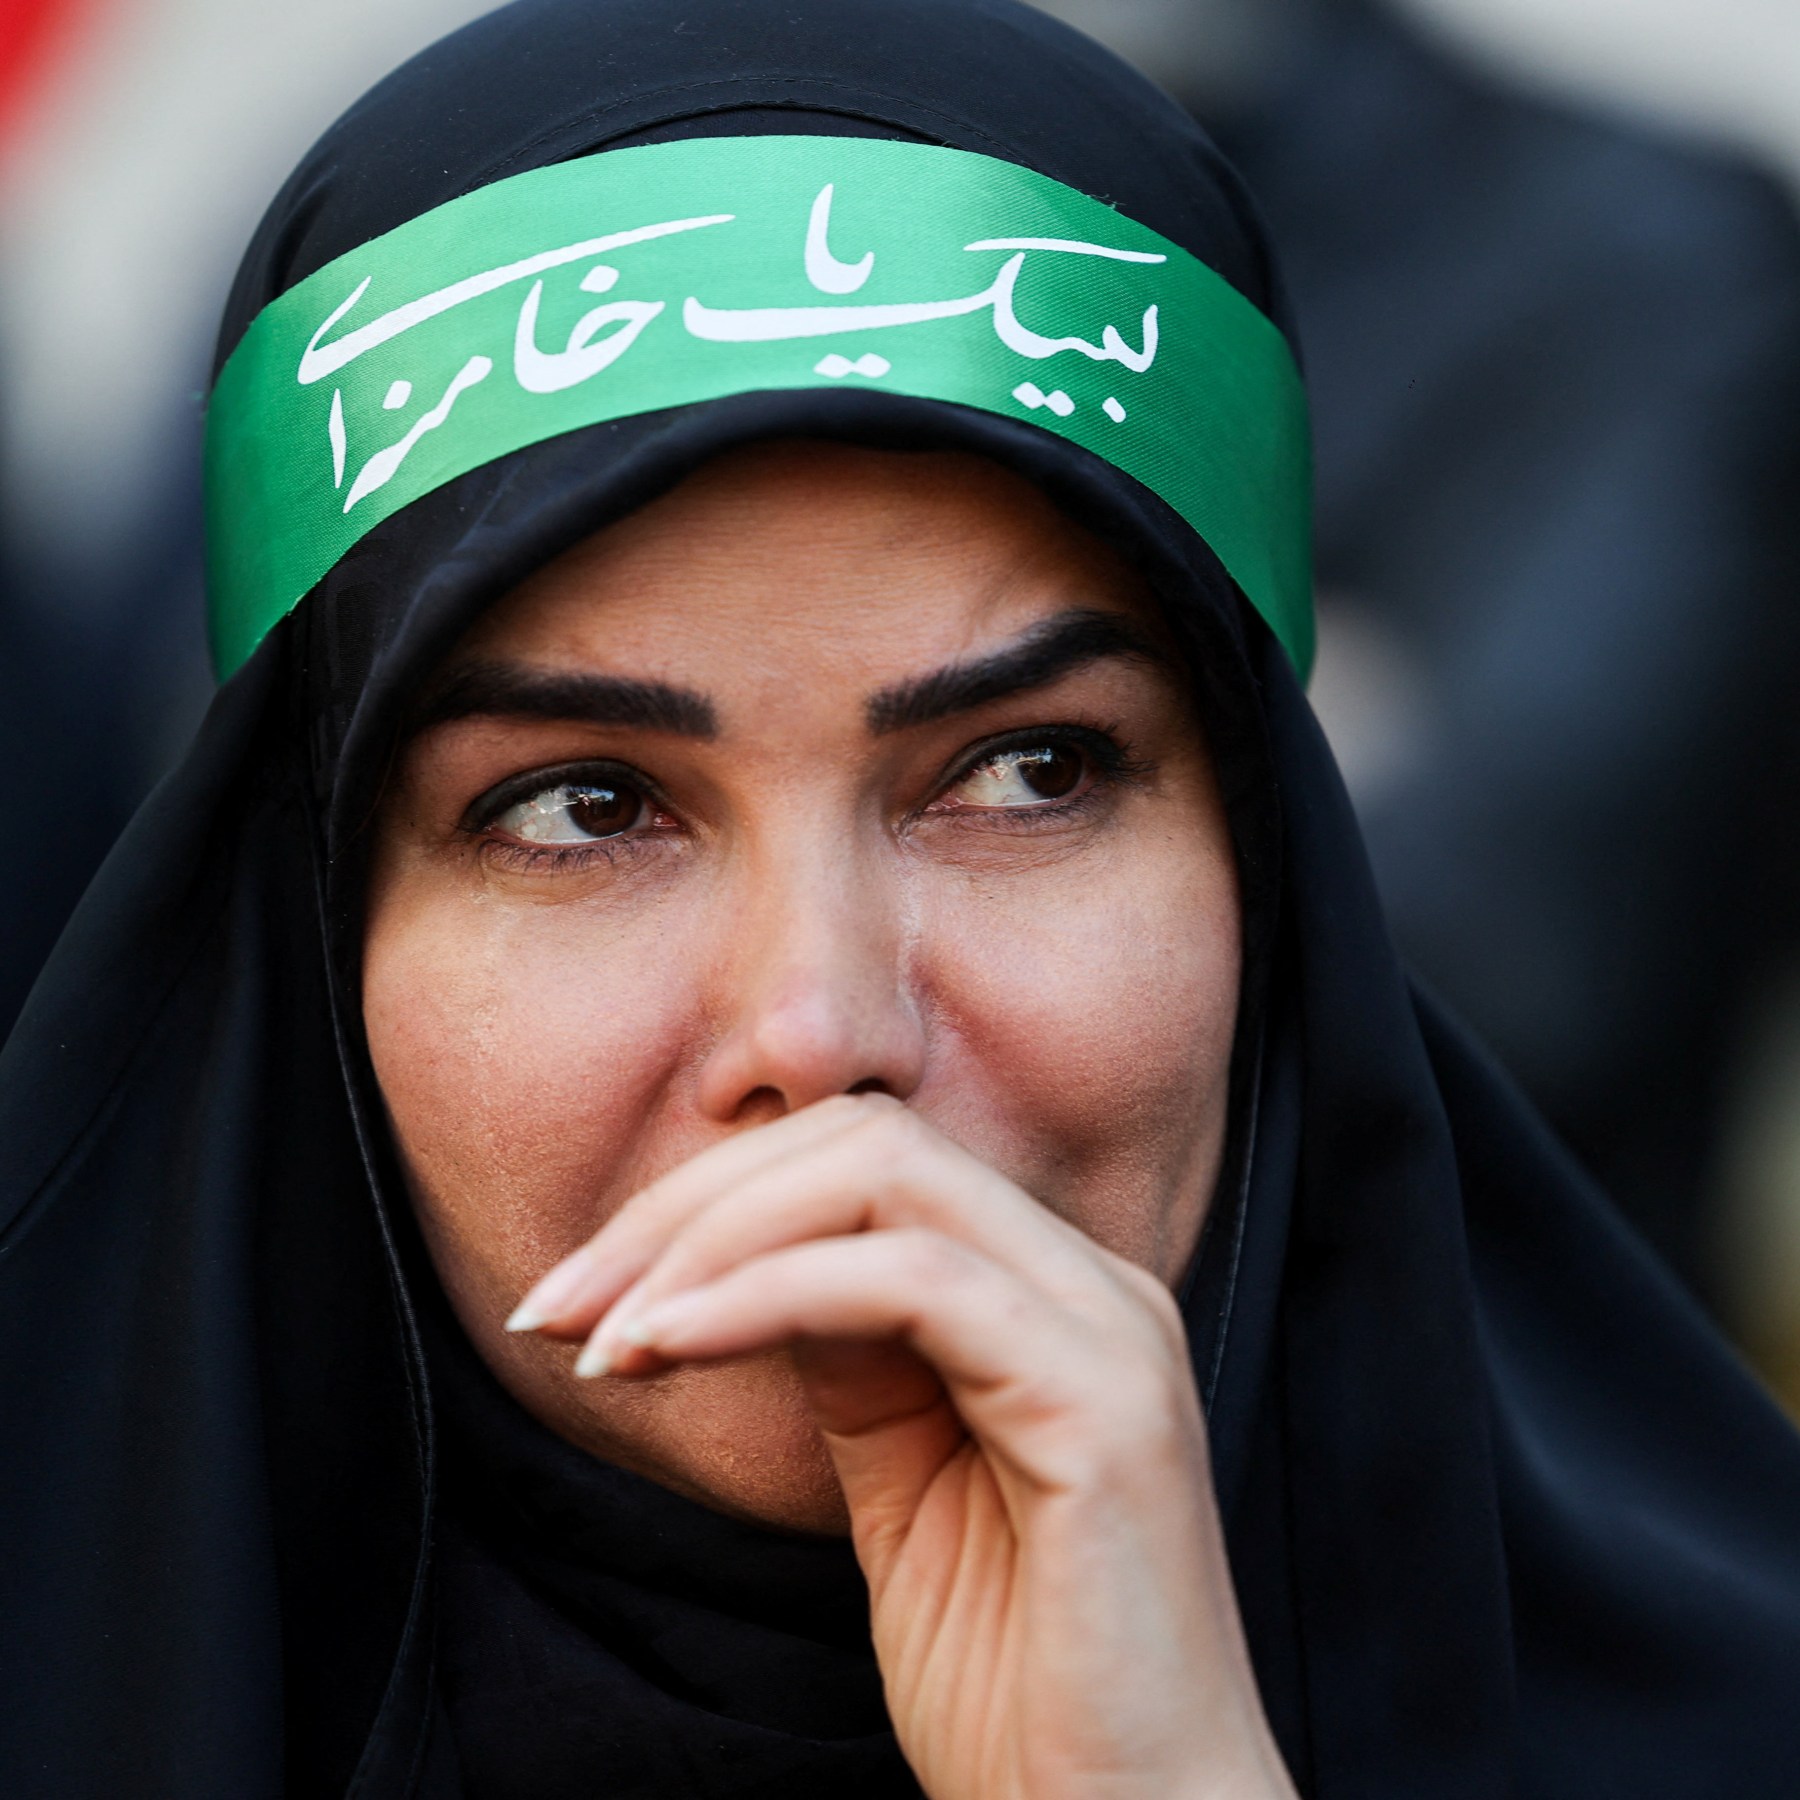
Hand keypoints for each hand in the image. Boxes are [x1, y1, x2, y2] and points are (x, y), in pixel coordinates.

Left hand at [508, 1093, 1295, 1799]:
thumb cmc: (1016, 1688)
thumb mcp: (900, 1487)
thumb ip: (852, 1362)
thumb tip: (744, 1266)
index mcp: (1052, 1292)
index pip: (866, 1155)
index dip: (708, 1199)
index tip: (584, 1296)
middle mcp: (1094, 1282)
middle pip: (865, 1137)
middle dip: (688, 1204)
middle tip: (561, 1308)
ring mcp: (1112, 1331)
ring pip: (886, 1176)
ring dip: (710, 1241)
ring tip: (602, 1339)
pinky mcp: (1108, 1404)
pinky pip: (910, 1284)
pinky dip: (768, 1293)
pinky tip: (672, 1342)